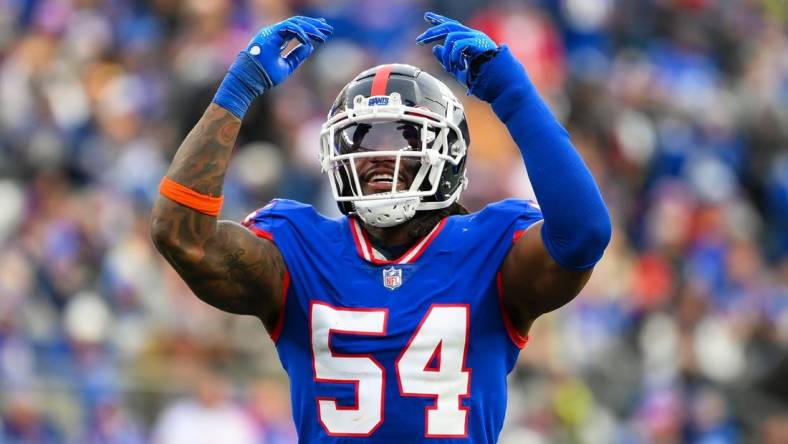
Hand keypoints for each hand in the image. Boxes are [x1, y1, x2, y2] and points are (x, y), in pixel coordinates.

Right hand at [213, 16, 332, 118]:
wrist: (251, 80)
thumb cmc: (265, 75)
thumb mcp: (287, 66)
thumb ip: (297, 56)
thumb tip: (310, 46)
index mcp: (277, 39)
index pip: (296, 29)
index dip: (310, 30)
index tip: (323, 33)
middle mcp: (274, 33)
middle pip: (297, 23)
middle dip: (314, 25)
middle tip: (328, 29)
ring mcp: (271, 32)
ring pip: (294, 23)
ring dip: (310, 28)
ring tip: (323, 36)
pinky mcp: (270, 34)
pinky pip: (288, 28)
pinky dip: (300, 33)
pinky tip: (309, 41)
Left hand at [416, 12, 496, 89]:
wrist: (497, 83)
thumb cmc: (480, 78)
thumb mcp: (457, 69)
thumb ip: (446, 60)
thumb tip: (435, 48)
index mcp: (468, 40)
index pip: (451, 26)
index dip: (439, 21)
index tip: (427, 17)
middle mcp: (472, 35)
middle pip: (449, 26)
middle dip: (433, 32)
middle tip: (420, 41)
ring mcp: (476, 37)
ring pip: (451, 37)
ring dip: (446, 54)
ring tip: (450, 68)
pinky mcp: (478, 42)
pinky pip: (459, 44)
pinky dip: (455, 57)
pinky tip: (458, 67)